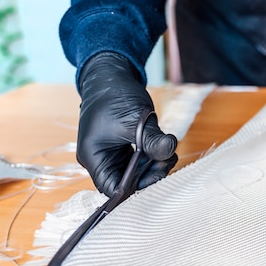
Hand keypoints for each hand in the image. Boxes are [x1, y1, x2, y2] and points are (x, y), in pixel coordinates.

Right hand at [77, 52, 177, 196]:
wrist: (110, 75)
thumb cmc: (114, 95)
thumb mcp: (135, 120)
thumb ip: (153, 140)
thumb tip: (171, 150)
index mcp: (93, 157)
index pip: (112, 188)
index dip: (135, 190)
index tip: (158, 178)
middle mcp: (99, 160)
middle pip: (125, 183)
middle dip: (149, 176)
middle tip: (168, 161)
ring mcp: (111, 154)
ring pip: (135, 173)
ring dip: (153, 167)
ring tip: (168, 153)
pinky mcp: (122, 149)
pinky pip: (138, 162)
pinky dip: (152, 158)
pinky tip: (163, 148)